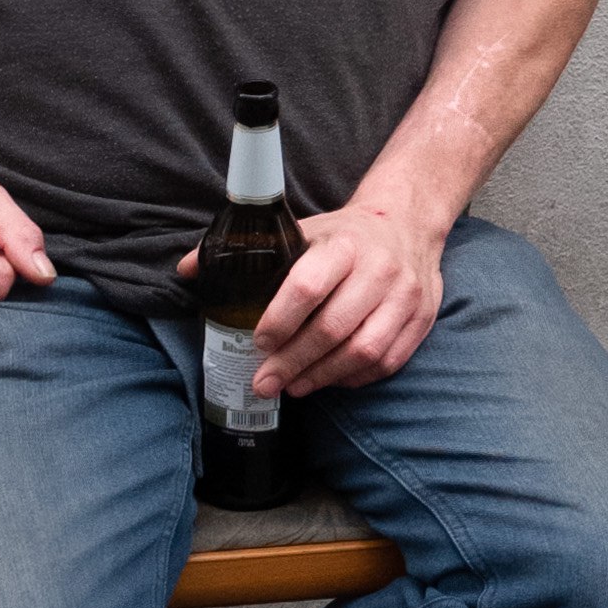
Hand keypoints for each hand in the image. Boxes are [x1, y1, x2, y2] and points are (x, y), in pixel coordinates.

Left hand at [178, 193, 447, 393]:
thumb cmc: (345, 234)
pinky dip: (354, 378)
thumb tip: (186, 268)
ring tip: (293, 386)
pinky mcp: (421, 319)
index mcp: (344, 243)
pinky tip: (329, 379)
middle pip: (333, 327)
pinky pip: (387, 361)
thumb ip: (248, 250)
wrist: (409, 221)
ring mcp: (405, 296)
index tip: (257, 341)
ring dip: (322, 376)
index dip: (279, 319)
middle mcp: (379, 268)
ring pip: (363, 350)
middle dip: (292, 362)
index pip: (308, 285)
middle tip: (263, 382)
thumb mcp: (302, 229)